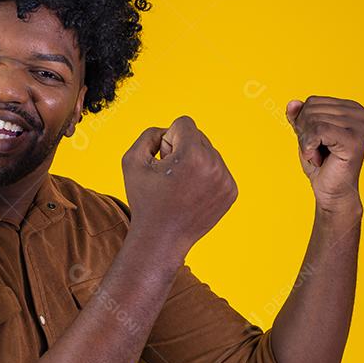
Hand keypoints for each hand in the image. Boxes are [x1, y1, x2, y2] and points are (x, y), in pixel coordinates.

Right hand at [121, 115, 237, 253]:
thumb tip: (167, 131)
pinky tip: (191, 194)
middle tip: (170, 176)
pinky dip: (204, 177)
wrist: (161, 239)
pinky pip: (217, 169)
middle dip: (182, 150)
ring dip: (194, 163)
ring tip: (180, 186)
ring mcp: (225, 180)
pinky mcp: (231, 192)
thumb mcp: (132, 161)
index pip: (184, 123)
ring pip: (209, 152)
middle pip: (199, 137)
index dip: (167, 139)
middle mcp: (214, 165)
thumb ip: (148, 135)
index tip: (163, 161)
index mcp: (192, 155)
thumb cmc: (144, 200)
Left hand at [285, 96, 363, 212]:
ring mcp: (359, 127)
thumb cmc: (321, 163)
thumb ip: (299, 117)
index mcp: (352, 108)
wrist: (331, 192)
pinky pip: (317, 131)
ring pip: (313, 120)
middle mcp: (360, 114)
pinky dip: (309, 147)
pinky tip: (318, 159)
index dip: (303, 123)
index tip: (316, 141)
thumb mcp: (306, 134)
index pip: (313, 101)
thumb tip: (292, 103)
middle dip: (304, 133)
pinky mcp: (354, 140)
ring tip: (320, 156)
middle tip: (317, 151)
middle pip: (312, 110)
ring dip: (307, 143)